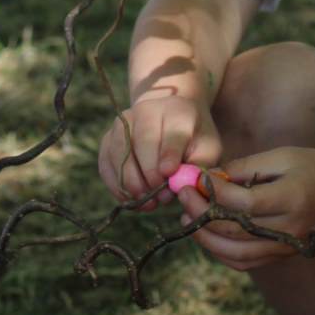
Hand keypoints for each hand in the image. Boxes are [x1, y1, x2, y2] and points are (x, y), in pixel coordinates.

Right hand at [97, 92, 222, 211]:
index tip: (168, 174)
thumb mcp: (208, 147)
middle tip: (161, 199)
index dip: (169, 153)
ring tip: (148, 204)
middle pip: (142, 141)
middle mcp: (145, 110)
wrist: (170, 120)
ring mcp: (123, 123)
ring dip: (132, 182)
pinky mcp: (108, 138)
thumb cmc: (193, 138)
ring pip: (120, 152)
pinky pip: (106, 163)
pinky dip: (116, 185)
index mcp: (177, 110)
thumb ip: (200, 164)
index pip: (172, 132)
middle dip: (150, 174)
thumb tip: (180, 184)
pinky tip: (131, 200)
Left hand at [176, 146, 314, 271]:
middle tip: (182, 194)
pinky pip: (246, 261)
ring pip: (235, 254)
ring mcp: (285, 247)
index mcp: (291, 199)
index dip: (212, 192)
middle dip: (200, 214)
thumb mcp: (283, 156)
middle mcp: (288, 229)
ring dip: (205, 238)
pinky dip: (222, 252)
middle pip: (233, 232)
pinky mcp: (283, 255)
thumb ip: (246, 168)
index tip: (193, 178)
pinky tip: (208, 234)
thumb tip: (209, 179)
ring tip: (188, 215)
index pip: (241, 204)